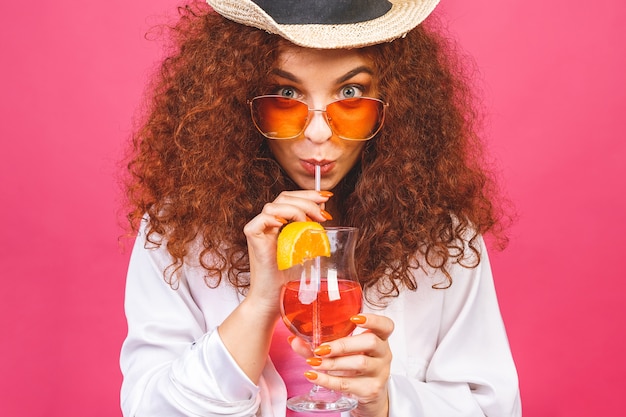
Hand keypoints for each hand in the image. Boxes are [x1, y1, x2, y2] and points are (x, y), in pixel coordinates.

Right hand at [242, 190, 331, 313]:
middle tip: (324, 215)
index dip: (308, 194)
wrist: (273, 298)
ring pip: (274, 205)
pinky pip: (262, 219)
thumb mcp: (306, 247)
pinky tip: (287, 225)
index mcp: (278, 222)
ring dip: (297, 209)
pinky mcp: (252, 237)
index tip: (327, 197)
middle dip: (307, 200)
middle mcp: (267, 223)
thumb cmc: (288, 277)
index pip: (290, 198)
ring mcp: (258, 229)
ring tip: (310, 223)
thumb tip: (323, 208)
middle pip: (284, 197)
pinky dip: (276, 218)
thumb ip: (311, 228)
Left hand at [291, 313, 393, 416]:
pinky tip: (314, 376)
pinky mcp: (371, 389)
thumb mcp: (342, 351)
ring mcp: (380, 372)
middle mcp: (383, 353)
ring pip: (360, 363)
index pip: (386, 325)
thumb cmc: (353, 363)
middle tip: (321, 348)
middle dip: (343, 344)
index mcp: (379, 337)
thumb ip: (319, 343)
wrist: (367, 392)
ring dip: (333, 363)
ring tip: (314, 362)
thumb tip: (294, 340)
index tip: (354, 318)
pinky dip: (328, 380)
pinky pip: (348, 383)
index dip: (373, 320)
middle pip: (370, 342)